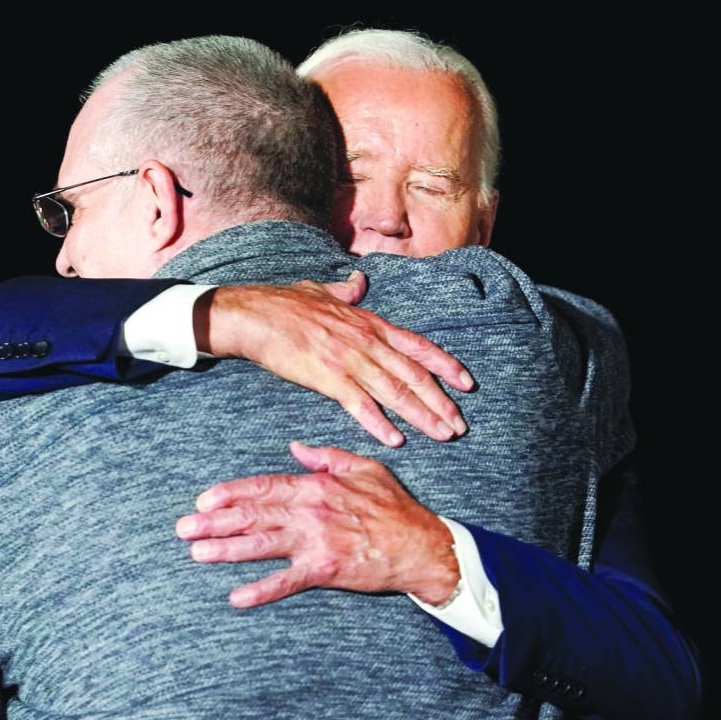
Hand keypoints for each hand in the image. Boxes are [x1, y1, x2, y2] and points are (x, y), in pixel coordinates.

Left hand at [175, 442, 459, 608]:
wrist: (420, 545)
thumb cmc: (393, 506)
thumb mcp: (363, 467)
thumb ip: (326, 456)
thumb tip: (294, 447)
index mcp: (316, 486)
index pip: (263, 487)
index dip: (230, 493)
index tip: (203, 501)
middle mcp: (310, 512)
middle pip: (253, 515)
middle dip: (214, 523)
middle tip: (182, 529)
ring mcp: (315, 542)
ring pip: (261, 545)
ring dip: (226, 550)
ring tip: (197, 553)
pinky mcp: (325, 570)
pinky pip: (287, 581)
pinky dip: (261, 589)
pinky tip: (236, 597)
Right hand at [194, 271, 471, 446]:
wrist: (254, 315)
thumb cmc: (284, 303)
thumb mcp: (322, 290)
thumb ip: (345, 291)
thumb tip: (358, 280)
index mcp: (369, 323)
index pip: (418, 345)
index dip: (445, 365)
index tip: (466, 383)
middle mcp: (366, 342)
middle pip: (414, 375)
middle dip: (441, 402)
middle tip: (459, 425)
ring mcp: (349, 360)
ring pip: (395, 392)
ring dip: (421, 416)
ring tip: (442, 435)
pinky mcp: (327, 378)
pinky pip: (359, 405)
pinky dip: (379, 423)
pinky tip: (396, 439)